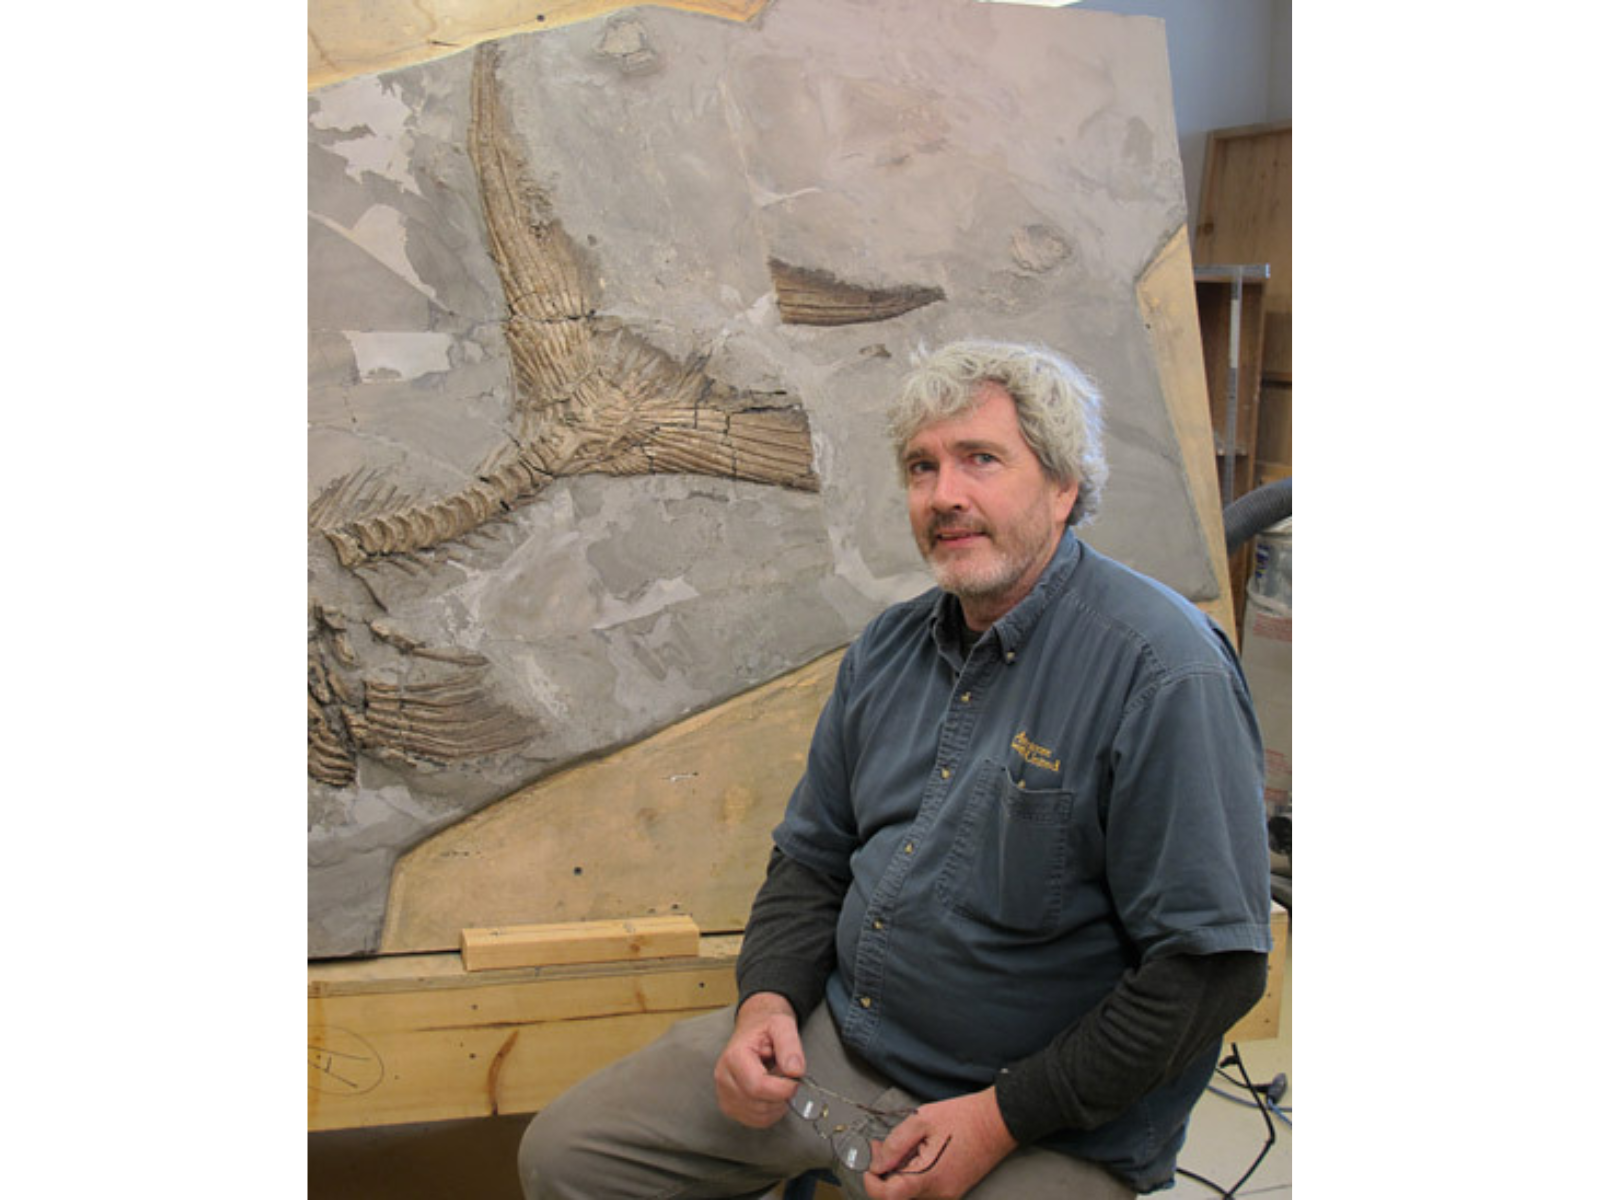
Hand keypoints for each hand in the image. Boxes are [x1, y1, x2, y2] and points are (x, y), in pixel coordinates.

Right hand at [713, 993, 806, 1127]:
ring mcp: (724, 1094)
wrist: (753, 1029)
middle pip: (758, 1104)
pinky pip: (756, 1121)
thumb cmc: (765, 1027)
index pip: (757, 1086)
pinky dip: (771, 1112)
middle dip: (781, 1096)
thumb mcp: (782, 1025)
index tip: (796, 1080)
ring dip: (777, 1104)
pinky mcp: (730, 1106)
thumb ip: (790, 1045)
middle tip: (787, 1077)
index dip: (782, 1089)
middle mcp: (723, 1078)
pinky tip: (771, 1094)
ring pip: (759, 1116)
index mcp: (733, 1057)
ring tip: (777, 1081)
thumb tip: (795, 1071)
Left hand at [863, 1088, 1017, 1199]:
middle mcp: (939, 1193)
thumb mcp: (921, 1120)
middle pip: (898, 1197)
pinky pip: (925, 1190)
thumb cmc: (963, 1117)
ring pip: (910, 1195)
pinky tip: (917, 1155)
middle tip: (881, 1148)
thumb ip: (895, 1145)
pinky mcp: (953, 1190)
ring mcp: (948, 1194)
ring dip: (898, 1175)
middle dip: (883, 1174)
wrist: (997, 1121)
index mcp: (928, 1177)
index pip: (888, 1197)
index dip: (872, 1183)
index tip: (869, 1164)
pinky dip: (913, 1176)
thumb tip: (877, 1164)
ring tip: (903, 1148)